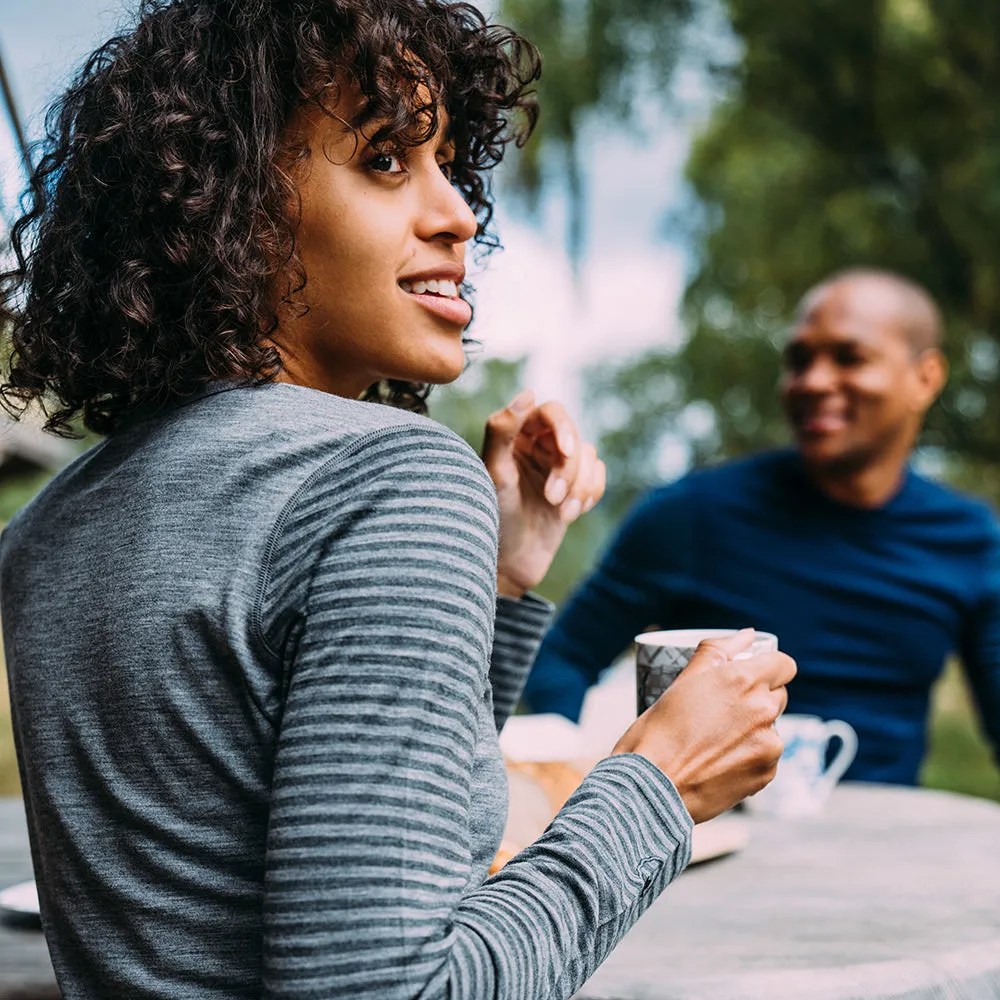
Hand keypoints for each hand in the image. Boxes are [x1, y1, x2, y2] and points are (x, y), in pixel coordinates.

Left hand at [482, 389, 605, 598]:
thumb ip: (502, 431)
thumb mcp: (494, 475)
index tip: (565, 453)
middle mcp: (537, 446)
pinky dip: (590, 494)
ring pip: (588, 457)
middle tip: (552, 498)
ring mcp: (557, 467)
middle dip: (569, 469)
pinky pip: (598, 475)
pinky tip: (571, 514)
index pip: (550, 411)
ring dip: (580, 487)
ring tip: (561, 513)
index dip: (563, 428)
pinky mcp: (573, 487)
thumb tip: (527, 394)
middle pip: (573, 437)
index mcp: (515, 436)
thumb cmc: (493, 519)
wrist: (509, 563)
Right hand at [613, 630, 796, 823]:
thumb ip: (718, 652)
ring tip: (714, 741)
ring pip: (771, 727)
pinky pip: (766, 756)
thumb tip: (747, 635)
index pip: (784, 664)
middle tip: (722, 711)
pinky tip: (718, 761)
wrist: (651, 788)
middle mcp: (763, 709)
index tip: (751, 676)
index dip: (768, 667)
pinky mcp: (766, 774)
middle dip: (757, 698)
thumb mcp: (682, 682)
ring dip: (753, 729)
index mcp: (743, 680)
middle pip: (778, 695)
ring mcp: (769, 744)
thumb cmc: (658, 731)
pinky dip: (749, 756)